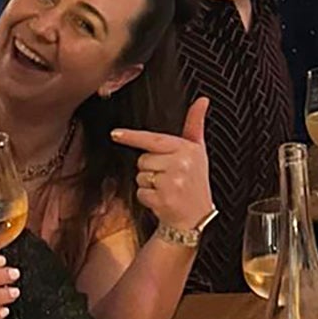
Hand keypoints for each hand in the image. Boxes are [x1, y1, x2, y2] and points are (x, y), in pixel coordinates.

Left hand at [112, 96, 213, 237]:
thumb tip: (202, 101)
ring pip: (140, 176)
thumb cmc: (195, 182)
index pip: (153, 140)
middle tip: (169, 176)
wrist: (197, 217)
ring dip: (149, 184)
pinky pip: (141, 192)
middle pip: (143, 159)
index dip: (132, 137)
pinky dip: (147, 198)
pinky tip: (162, 199)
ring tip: (166, 188)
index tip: (115, 134)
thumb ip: (195, 125)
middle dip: (151, 168)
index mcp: (187, 149)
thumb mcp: (198, 152)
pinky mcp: (163, 199)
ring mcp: (172, 182)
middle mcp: (180, 164)